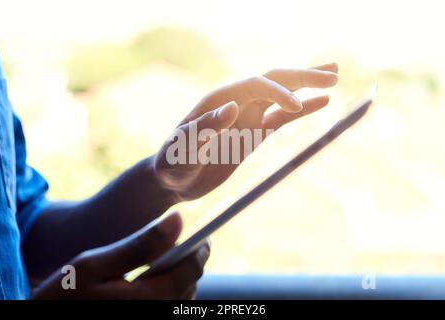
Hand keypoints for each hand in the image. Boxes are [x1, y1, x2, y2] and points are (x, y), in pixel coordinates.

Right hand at [32, 212, 208, 299]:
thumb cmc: (63, 297)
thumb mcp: (95, 265)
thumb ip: (140, 244)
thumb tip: (178, 219)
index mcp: (150, 301)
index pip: (192, 269)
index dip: (200, 248)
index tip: (202, 234)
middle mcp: (158, 316)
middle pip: (190, 285)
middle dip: (185, 263)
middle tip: (170, 248)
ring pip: (181, 299)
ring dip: (175, 280)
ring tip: (152, 268)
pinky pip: (168, 310)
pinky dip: (165, 295)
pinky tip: (144, 288)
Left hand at [154, 63, 338, 199]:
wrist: (173, 180)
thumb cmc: (172, 163)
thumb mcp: (183, 148)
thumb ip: (204, 129)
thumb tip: (233, 107)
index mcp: (219, 99)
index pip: (255, 85)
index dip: (277, 92)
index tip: (294, 108)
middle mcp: (236, 102)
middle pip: (274, 80)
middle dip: (302, 76)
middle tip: (334, 74)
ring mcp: (248, 117)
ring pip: (282, 95)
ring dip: (306, 84)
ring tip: (334, 76)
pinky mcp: (254, 134)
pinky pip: (283, 119)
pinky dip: (303, 110)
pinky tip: (322, 103)